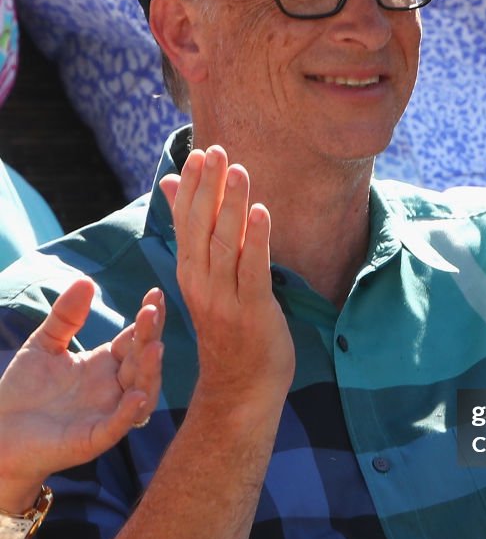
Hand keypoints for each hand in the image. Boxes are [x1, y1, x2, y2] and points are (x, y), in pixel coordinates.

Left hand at [0, 279, 163, 512]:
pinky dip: (131, 412)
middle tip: (153, 311)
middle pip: (142, 361)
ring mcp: (107, 414)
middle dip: (151, 336)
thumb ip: (66, 317)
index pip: (134, 339)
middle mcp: (114, 388)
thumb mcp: (44, 345)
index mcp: (105, 365)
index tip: (154, 293)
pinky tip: (137, 395)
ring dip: (150, 372)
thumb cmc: (23, 392)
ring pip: (142, 392)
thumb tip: (87, 281)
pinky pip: (118, 426)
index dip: (146, 319)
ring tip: (155, 348)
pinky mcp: (93, 439)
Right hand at [160, 146, 294, 408]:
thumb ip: (195, 235)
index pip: (185, 222)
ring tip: (239, 171)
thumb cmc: (230, 329)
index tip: (198, 154)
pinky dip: (257, 240)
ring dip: (232, 206)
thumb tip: (171, 186)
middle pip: (201, 228)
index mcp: (190, 273)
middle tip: (216, 151)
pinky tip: (261, 212)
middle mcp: (201, 283)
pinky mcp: (253, 311)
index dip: (191, 187)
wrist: (241, 388)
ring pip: (225, 244)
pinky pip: (253, 271)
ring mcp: (225, 299)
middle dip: (208, 188)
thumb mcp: (207, 280)